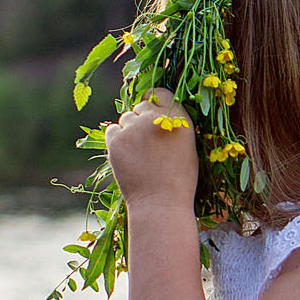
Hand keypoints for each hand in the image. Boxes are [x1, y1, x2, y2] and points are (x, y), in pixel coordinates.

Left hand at [105, 89, 198, 212]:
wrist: (160, 205)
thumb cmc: (178, 182)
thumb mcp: (187, 148)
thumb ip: (172, 126)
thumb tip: (155, 111)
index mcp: (179, 118)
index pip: (161, 94)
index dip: (155, 101)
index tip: (151, 111)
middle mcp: (155, 118)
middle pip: (141, 106)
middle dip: (141, 119)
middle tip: (145, 143)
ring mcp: (133, 127)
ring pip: (125, 118)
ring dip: (129, 131)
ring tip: (138, 155)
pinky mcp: (116, 139)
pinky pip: (112, 130)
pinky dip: (116, 140)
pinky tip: (126, 156)